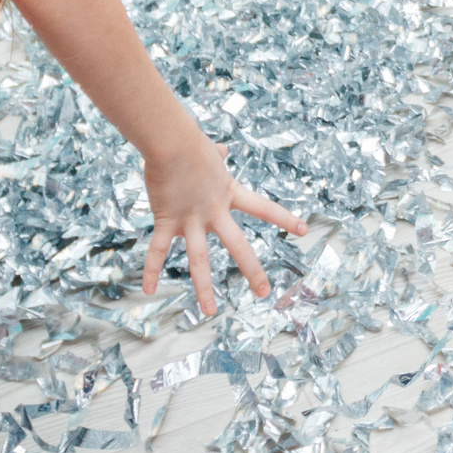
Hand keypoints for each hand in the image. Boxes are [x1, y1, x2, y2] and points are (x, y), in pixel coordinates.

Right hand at [139, 134, 307, 315]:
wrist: (172, 141)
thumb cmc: (189, 141)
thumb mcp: (210, 151)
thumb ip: (217, 156)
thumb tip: (221, 151)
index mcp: (228, 193)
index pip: (264, 208)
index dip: (285, 218)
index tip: (304, 230)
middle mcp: (214, 211)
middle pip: (238, 245)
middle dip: (252, 271)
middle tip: (265, 293)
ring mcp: (192, 219)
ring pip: (200, 259)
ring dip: (204, 288)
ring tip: (210, 312)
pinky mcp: (167, 220)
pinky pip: (158, 250)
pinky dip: (150, 270)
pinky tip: (148, 291)